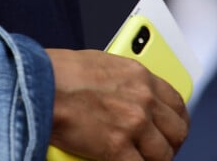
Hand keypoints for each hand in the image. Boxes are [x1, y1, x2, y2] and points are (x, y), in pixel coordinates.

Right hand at [46, 49, 189, 159]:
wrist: (39, 85)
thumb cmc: (59, 71)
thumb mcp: (101, 64)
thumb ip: (122, 81)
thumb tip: (127, 96)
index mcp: (139, 75)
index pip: (175, 102)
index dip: (176, 120)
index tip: (170, 127)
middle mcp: (142, 98)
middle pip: (176, 131)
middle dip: (169, 143)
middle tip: (158, 149)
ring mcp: (133, 124)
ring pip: (162, 155)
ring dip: (152, 160)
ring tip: (140, 159)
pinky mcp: (118, 148)